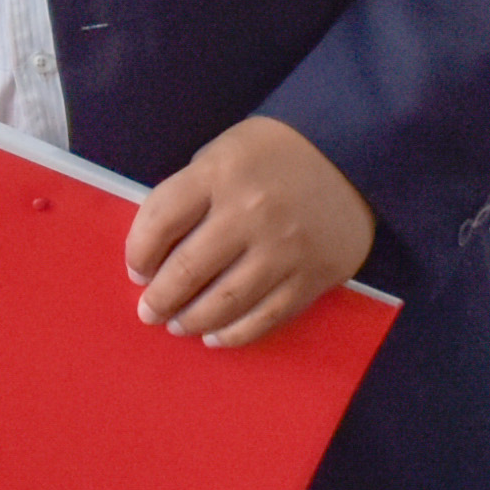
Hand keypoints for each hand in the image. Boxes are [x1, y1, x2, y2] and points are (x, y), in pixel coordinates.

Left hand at [123, 117, 374, 348]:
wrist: (352, 155)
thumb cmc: (272, 155)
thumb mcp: (223, 153)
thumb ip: (189, 195)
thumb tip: (155, 253)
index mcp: (221, 173)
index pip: (161, 220)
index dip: (139, 252)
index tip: (137, 270)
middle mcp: (251, 212)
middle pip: (189, 269)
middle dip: (160, 298)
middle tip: (149, 311)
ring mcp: (285, 247)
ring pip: (226, 301)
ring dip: (193, 320)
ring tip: (179, 325)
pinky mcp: (313, 275)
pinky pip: (266, 317)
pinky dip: (234, 333)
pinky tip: (215, 336)